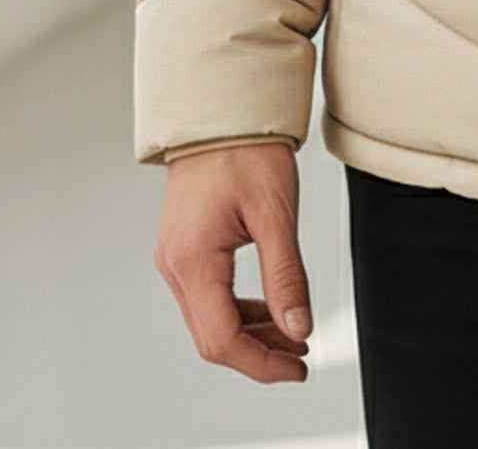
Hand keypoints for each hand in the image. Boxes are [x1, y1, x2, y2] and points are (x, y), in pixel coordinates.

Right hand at [154, 142, 312, 383]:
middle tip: (302, 354)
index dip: (261, 363)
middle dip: (259, 353)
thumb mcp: (275, 213)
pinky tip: (271, 309)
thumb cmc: (245, 149)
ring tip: (294, 332)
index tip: (297, 366)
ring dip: (252, 334)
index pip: (221, 339)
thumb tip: (298, 326)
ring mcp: (176, 258)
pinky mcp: (185, 249)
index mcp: (193, 260)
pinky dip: (240, 310)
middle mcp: (175, 265)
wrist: (220, 111)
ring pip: (210, 320)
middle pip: (212, 337)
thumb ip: (286, 275)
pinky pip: (209, 297)